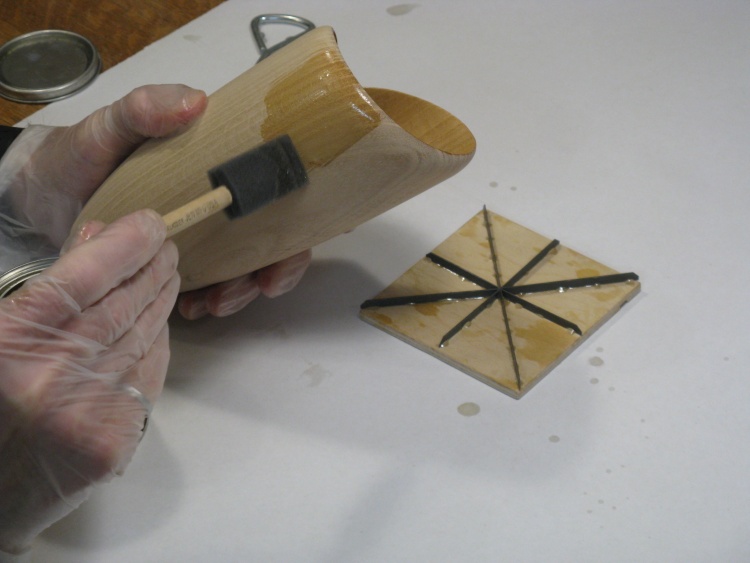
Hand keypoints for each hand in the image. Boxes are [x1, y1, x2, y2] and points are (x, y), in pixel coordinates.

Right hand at [0, 210, 177, 554]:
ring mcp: (88, 412)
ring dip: (161, 297)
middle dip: (153, 266)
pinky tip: (158, 319)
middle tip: (168, 244)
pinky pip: (148, 372)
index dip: (125, 244)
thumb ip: (38, 286)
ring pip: (143, 335)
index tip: (150, 223)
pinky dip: (156, 340)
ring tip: (169, 272)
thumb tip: (97, 237)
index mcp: (7, 343)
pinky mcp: (114, 440)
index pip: (83, 278)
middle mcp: (51, 377)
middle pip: (123, 304)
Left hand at [1, 84, 310, 318]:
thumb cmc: (85, 152)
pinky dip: (205, 301)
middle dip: (268, 275)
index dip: (292, 237)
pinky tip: (188, 307)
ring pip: (242, 273)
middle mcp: (221, 208)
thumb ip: (145, 108)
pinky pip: (205, 288)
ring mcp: (201, 238)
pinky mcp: (176, 264)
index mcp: (220, 170)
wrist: (47, 189)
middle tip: (250, 291)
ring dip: (238, 294)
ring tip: (209, 305)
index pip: (277, 202)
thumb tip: (197, 103)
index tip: (277, 263)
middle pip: (270, 246)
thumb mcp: (113, 125)